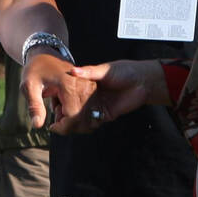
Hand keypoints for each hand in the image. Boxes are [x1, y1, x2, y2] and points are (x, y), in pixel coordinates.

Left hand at [22, 54, 95, 129]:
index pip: (73, 116)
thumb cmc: (35, 69)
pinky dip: (78, 115)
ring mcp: (89, 87)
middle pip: (82, 119)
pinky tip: (65, 106)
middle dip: (67, 124)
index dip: (62, 127)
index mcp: (69, 85)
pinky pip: (89, 111)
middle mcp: (83, 86)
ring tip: (59, 106)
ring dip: (73, 120)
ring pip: (87, 117)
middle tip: (54, 112)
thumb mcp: (29, 86)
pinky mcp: (91, 89)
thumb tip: (37, 125)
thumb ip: (34, 106)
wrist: (45, 55)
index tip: (51, 126)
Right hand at [49, 59, 164, 133]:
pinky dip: (86, 125)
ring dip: (74, 122)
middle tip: (58, 119)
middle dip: (65, 114)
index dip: (61, 99)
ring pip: (81, 117)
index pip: (69, 93)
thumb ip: (89, 72)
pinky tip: (81, 126)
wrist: (143, 81)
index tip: (54, 104)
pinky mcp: (106, 115)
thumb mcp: (105, 70)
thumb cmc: (125, 71)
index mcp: (87, 84)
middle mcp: (90, 96)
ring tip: (66, 125)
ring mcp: (97, 106)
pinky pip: (93, 123)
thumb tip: (73, 71)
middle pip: (73, 108)